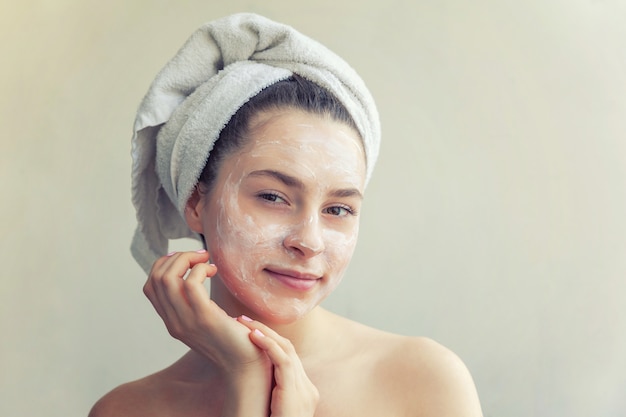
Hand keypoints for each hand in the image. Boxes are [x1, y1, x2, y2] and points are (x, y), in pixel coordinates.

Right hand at [142, 250, 270, 376]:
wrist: (246, 364)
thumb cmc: (233, 338)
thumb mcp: (206, 319)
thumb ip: (195, 303)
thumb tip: (195, 271)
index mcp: (172, 321)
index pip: (150, 286)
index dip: (163, 265)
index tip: (185, 258)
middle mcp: (174, 322)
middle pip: (157, 278)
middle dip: (176, 258)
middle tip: (200, 255)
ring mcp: (186, 321)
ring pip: (168, 278)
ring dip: (187, 259)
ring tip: (206, 260)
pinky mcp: (204, 318)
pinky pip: (191, 284)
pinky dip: (200, 269)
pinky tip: (213, 270)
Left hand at [237, 316, 319, 416]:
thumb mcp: (270, 412)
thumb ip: (267, 397)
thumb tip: (248, 384)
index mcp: (302, 393)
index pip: (288, 358)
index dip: (269, 342)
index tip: (249, 332)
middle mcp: (307, 388)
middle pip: (289, 349)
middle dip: (266, 331)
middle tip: (244, 319)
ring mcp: (304, 390)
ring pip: (286, 350)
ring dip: (264, 332)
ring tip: (244, 322)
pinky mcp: (295, 392)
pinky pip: (283, 360)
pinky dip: (268, 344)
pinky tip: (253, 335)